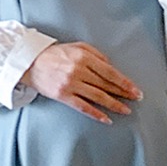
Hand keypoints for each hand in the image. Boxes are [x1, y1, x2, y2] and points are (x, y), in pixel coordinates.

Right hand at [20, 42, 141, 123]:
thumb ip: (96, 55)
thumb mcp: (78, 47)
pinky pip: (83, 107)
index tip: (134, 89)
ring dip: (114, 104)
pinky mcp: (63, 96)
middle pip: (106, 85)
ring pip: (97, 97)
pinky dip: (96, 114)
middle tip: (135, 99)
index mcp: (84, 57)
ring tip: (125, 110)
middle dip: (123, 93)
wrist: (31, 63)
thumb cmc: (56, 54)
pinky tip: (106, 118)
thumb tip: (111, 67)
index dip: (124, 82)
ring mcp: (70, 85)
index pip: (109, 72)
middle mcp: (78, 71)